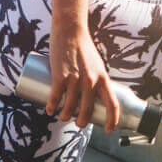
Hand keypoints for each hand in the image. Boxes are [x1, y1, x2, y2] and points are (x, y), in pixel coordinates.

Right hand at [45, 18, 122, 133]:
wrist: (71, 31)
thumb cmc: (84, 49)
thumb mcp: (97, 65)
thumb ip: (96, 80)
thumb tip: (92, 98)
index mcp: (103, 79)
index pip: (112, 104)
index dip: (112, 120)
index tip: (108, 129)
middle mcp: (91, 81)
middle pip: (87, 111)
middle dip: (82, 122)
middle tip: (78, 123)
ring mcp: (75, 79)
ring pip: (70, 107)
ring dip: (64, 116)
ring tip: (62, 116)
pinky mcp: (60, 76)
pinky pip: (56, 97)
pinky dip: (52, 107)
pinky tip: (50, 110)